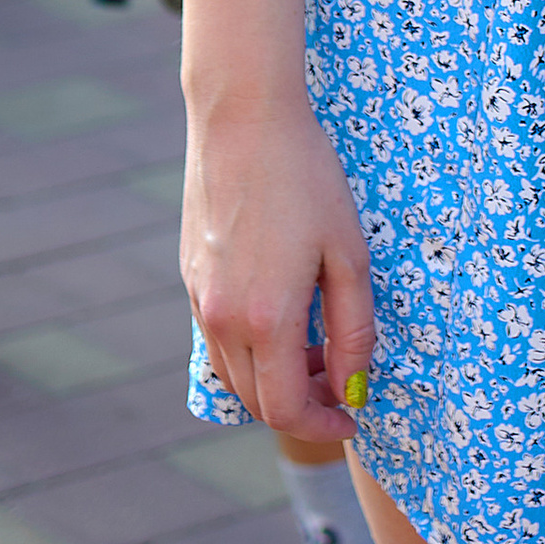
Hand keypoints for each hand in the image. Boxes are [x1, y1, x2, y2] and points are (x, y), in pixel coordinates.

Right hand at [181, 96, 373, 445]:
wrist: (243, 119)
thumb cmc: (306, 179)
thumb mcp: (348, 253)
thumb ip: (353, 329)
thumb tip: (354, 386)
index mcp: (265, 319)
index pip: (286, 409)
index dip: (322, 424)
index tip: (351, 415)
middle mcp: (221, 319)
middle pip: (256, 400)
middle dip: (302, 406)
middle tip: (341, 383)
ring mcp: (199, 298)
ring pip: (233, 374)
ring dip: (274, 380)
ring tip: (317, 346)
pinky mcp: (190, 277)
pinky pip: (218, 338)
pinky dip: (251, 349)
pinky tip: (284, 314)